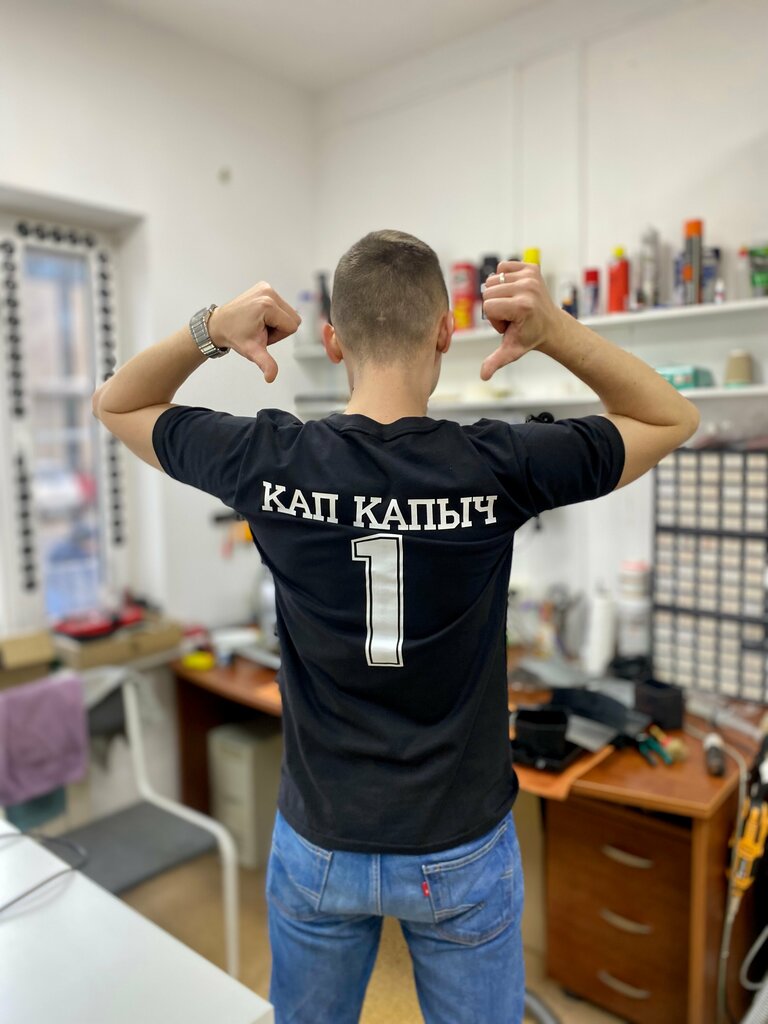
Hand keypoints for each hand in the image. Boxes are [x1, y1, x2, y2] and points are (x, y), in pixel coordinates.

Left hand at [208, 281, 300, 382]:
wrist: (219, 324)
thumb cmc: (234, 335)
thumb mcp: (252, 351)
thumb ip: (266, 363)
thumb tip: (271, 377)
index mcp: (268, 305)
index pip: (292, 326)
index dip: (279, 336)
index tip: (262, 335)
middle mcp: (268, 292)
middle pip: (293, 318)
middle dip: (279, 328)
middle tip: (261, 330)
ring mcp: (265, 287)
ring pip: (288, 312)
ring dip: (276, 321)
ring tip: (259, 324)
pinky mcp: (264, 286)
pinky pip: (280, 304)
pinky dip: (273, 313)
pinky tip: (258, 317)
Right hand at [479, 261, 563, 379]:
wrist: (551, 325)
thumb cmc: (529, 337)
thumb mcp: (512, 351)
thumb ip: (495, 361)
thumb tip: (483, 376)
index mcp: (522, 306)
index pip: (488, 306)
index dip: (494, 319)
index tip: (508, 325)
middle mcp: (527, 288)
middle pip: (488, 292)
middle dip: (495, 306)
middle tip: (510, 315)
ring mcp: (530, 276)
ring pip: (493, 280)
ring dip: (499, 294)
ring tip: (513, 305)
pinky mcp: (532, 268)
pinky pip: (503, 266)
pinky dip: (504, 278)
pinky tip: (514, 291)